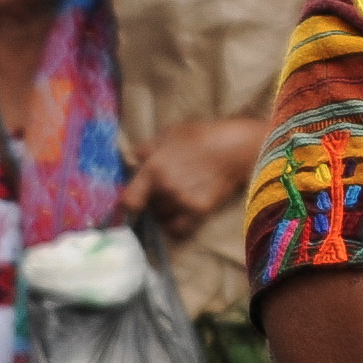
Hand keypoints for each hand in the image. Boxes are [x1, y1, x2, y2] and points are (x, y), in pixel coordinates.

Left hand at [121, 115, 264, 228]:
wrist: (235, 149)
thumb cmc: (201, 136)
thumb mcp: (170, 134)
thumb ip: (147, 149)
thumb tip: (131, 158)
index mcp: (154, 169)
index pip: (129, 201)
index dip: (127, 202)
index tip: (132, 199)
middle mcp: (166, 190)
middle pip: (147, 208)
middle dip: (149, 201)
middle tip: (158, 191)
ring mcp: (183, 203)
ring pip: (161, 218)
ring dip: (162, 211)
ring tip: (172, 198)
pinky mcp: (200, 212)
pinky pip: (178, 229)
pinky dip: (175, 225)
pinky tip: (179, 213)